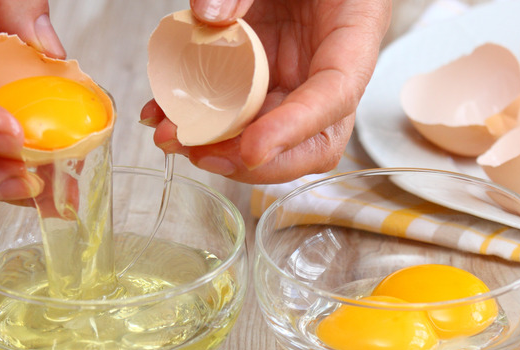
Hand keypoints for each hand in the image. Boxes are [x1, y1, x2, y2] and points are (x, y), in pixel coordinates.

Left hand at [140, 0, 390, 183]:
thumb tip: (206, 18)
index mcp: (353, 32)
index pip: (335, 95)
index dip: (294, 128)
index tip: (252, 150)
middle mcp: (328, 67)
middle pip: (311, 139)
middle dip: (257, 161)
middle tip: (203, 153)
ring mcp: (295, 76)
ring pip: (271, 135)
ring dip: (222, 148)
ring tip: (173, 136)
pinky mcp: (264, 77)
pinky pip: (238, 112)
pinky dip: (203, 123)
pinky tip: (166, 117)